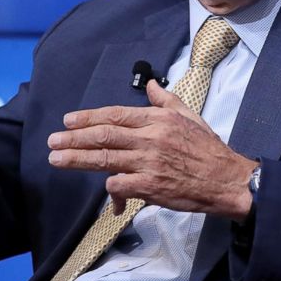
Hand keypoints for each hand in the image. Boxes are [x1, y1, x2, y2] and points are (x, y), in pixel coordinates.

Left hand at [47, 81, 255, 221]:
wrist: (227, 180)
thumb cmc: (209, 150)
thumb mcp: (190, 117)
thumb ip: (166, 100)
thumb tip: (150, 85)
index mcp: (158, 120)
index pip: (115, 115)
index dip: (88, 117)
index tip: (69, 120)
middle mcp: (150, 139)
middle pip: (103, 135)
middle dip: (73, 138)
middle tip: (53, 140)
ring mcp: (149, 163)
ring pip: (104, 158)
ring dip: (76, 159)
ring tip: (56, 159)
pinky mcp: (150, 187)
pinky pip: (119, 185)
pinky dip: (109, 188)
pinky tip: (106, 195)